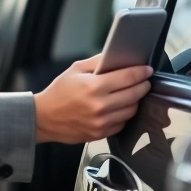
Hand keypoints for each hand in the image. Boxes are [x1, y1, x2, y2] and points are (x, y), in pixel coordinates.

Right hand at [33, 54, 152, 143]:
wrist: (44, 118)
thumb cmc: (59, 92)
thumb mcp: (75, 69)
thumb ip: (98, 62)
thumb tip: (117, 57)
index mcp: (94, 86)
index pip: (127, 78)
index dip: (141, 73)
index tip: (147, 70)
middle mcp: (100, 105)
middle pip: (134, 95)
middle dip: (143, 86)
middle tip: (145, 81)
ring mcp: (101, 122)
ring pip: (131, 111)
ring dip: (136, 101)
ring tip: (134, 93)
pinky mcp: (100, 134)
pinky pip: (122, 124)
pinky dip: (125, 115)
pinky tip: (121, 107)